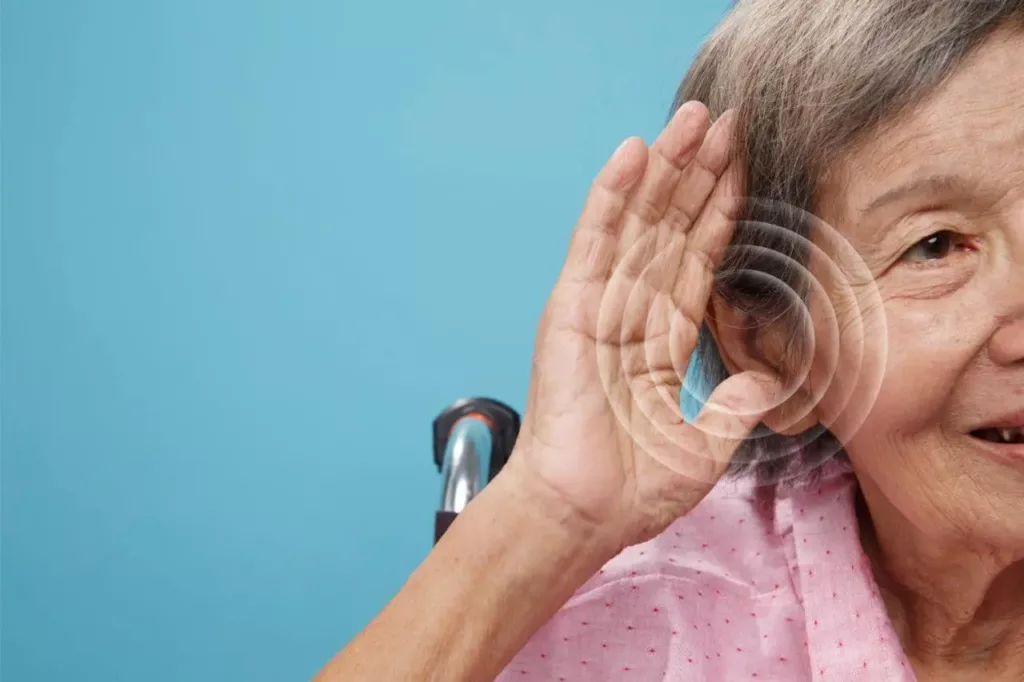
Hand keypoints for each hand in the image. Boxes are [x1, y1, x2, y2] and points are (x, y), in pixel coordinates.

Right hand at [506, 101, 780, 553]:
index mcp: (659, 342)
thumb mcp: (705, 446)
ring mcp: (598, 305)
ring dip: (666, 169)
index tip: (747, 169)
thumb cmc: (633, 491)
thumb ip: (733, 404)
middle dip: (700, 176)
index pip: (696, 262)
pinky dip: (612, 195)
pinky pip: (594, 241)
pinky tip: (633, 153)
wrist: (584, 514)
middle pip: (670, 230)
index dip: (722, 215)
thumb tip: (767, 379)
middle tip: (729, 121)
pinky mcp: (571, 306)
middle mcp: (629, 314)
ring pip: (638, 223)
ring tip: (694, 117)